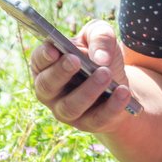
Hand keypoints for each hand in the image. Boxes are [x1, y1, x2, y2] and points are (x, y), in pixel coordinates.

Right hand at [28, 20, 135, 134]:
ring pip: (70, 106)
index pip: (38, 61)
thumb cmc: (100, 56)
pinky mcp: (88, 124)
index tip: (54, 49)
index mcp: (45, 66)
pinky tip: (123, 91)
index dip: (44, 56)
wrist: (118, 85)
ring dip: (88, 90)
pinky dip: (112, 106)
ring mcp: (66, 111)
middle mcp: (49, 91)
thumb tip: (100, 58)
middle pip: (47, 85)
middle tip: (76, 59)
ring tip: (106, 73)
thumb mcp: (101, 37)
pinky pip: (98, 119)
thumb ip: (100, 37)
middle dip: (61, 72)